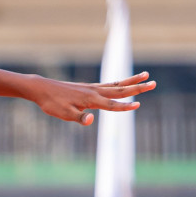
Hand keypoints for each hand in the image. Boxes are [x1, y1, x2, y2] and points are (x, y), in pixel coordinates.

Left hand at [25, 72, 154, 125]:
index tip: (138, 105)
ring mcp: (91, 88)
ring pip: (116, 84)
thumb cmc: (52, 103)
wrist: (41, 88)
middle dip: (137, 88)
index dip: (125, 106)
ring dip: (131, 81)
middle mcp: (94, 91)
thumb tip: (92, 120)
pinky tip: (123, 83)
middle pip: (120, 90)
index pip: (112, 104)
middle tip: (154, 83)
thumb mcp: (63, 114)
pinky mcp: (88, 87)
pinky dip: (119, 83)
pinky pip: (108, 84)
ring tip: (145, 75)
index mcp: (90, 99)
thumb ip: (79, 118)